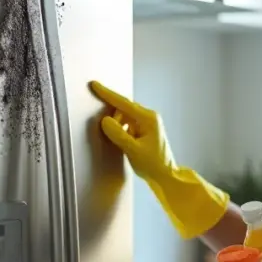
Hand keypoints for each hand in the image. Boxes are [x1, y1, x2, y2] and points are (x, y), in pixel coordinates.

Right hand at [89, 80, 228, 238]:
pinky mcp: (144, 131)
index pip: (123, 103)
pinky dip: (121, 130)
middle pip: (123, 108)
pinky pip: (128, 125)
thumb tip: (105, 120)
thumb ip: (118, 134)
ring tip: (120, 141)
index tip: (94, 85)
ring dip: (117, 125)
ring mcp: (147, 124)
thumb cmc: (153, 164)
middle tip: (106, 126)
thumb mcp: (132, 150)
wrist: (166, 176)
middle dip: (111, 113)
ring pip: (125, 117)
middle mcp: (149, 117)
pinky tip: (121, 141)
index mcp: (148, 118)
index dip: (107, 94)